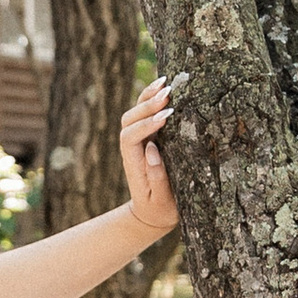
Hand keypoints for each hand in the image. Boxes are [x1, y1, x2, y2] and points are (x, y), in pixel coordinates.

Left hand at [118, 79, 179, 242]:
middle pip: (129, 120)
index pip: (131, 137)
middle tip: (168, 95)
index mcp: (132, 163)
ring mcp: (139, 140)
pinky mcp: (148, 136)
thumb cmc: (161, 208)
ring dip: (148, 96)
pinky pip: (146, 113)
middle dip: (147, 106)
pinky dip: (152, 97)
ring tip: (167, 83)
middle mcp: (131, 148)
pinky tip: (165, 85)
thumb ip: (156, 176)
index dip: (146, 125)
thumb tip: (151, 148)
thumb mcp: (161, 200)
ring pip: (135, 112)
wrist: (153, 214)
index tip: (166, 117)